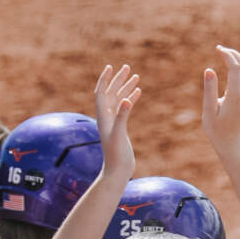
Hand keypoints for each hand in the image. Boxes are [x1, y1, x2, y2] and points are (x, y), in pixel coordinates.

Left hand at [93, 61, 141, 179]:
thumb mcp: (119, 135)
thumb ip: (122, 117)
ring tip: (135, 76)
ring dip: (125, 87)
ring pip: (118, 99)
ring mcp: (113, 121)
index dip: (105, 80)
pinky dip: (130, 99)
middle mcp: (106, 117)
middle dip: (118, 80)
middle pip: (111, 93)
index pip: (101, 93)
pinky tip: (138, 92)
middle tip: (127, 67)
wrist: (117, 171)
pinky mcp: (120, 127)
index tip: (110, 67)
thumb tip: (126, 100)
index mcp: (103, 117)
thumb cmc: (116, 156)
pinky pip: (124, 108)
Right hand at [201, 46, 239, 149]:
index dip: (227, 55)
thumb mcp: (208, 110)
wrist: (229, 142)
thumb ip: (209, 90)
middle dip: (234, 54)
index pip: (235, 67)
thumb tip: (209, 69)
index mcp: (235, 95)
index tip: (217, 48)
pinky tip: (232, 65)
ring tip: (226, 54)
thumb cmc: (215, 128)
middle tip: (220, 49)